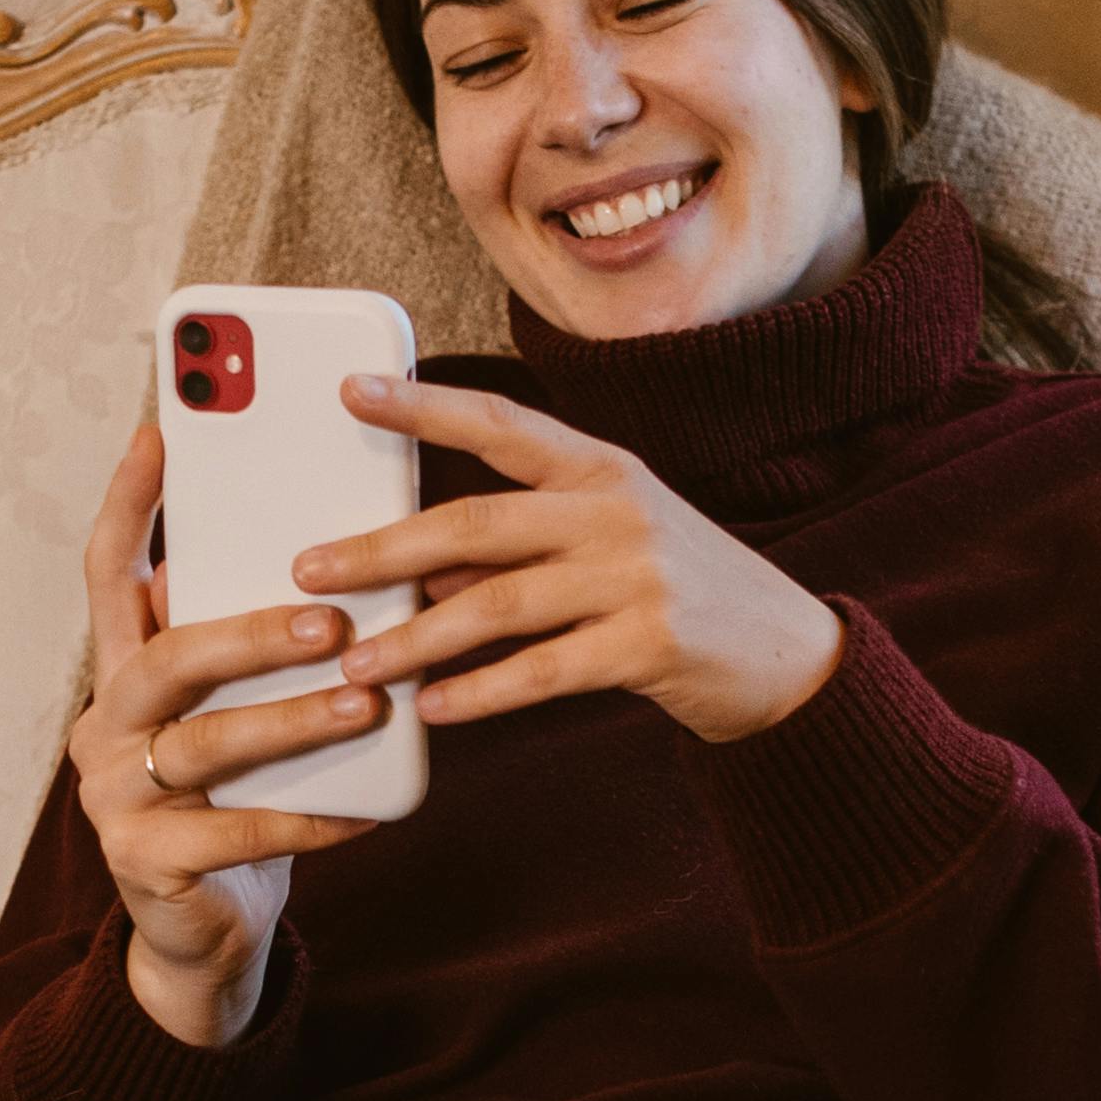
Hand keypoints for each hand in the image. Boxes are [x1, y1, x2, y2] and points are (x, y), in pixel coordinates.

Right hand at [69, 410, 382, 1052]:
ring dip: (292, 720)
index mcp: (124, 669)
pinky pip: (234, 833)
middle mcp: (106, 723)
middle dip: (250, 630)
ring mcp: (115, 796)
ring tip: (365, 703)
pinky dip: (305, 819)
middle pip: (165, 656)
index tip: (160, 431)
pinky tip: (363, 809)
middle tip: (331, 619)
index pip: (109, 570)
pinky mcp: (145, 863)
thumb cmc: (237, 799)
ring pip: (205, 743)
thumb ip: (252, 647)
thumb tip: (336, 565)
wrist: (208, 931)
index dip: (131, 501)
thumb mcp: (237, 710)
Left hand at [298, 371, 845, 746]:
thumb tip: (418, 568)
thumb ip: (517, 551)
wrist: (788, 657)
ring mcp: (638, 576)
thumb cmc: (680, 594)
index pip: (498, 422)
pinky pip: (543, 671)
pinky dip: (482, 691)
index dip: (422, 406)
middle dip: (382, 548)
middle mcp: (617, 509)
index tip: (352, 391)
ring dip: (418, 636)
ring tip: (358, 663)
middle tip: (312, 571)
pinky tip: (436, 708)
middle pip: (477, 522)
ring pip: (499, 603)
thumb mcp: (606, 548)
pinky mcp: (650, 644)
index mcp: (601, 468)